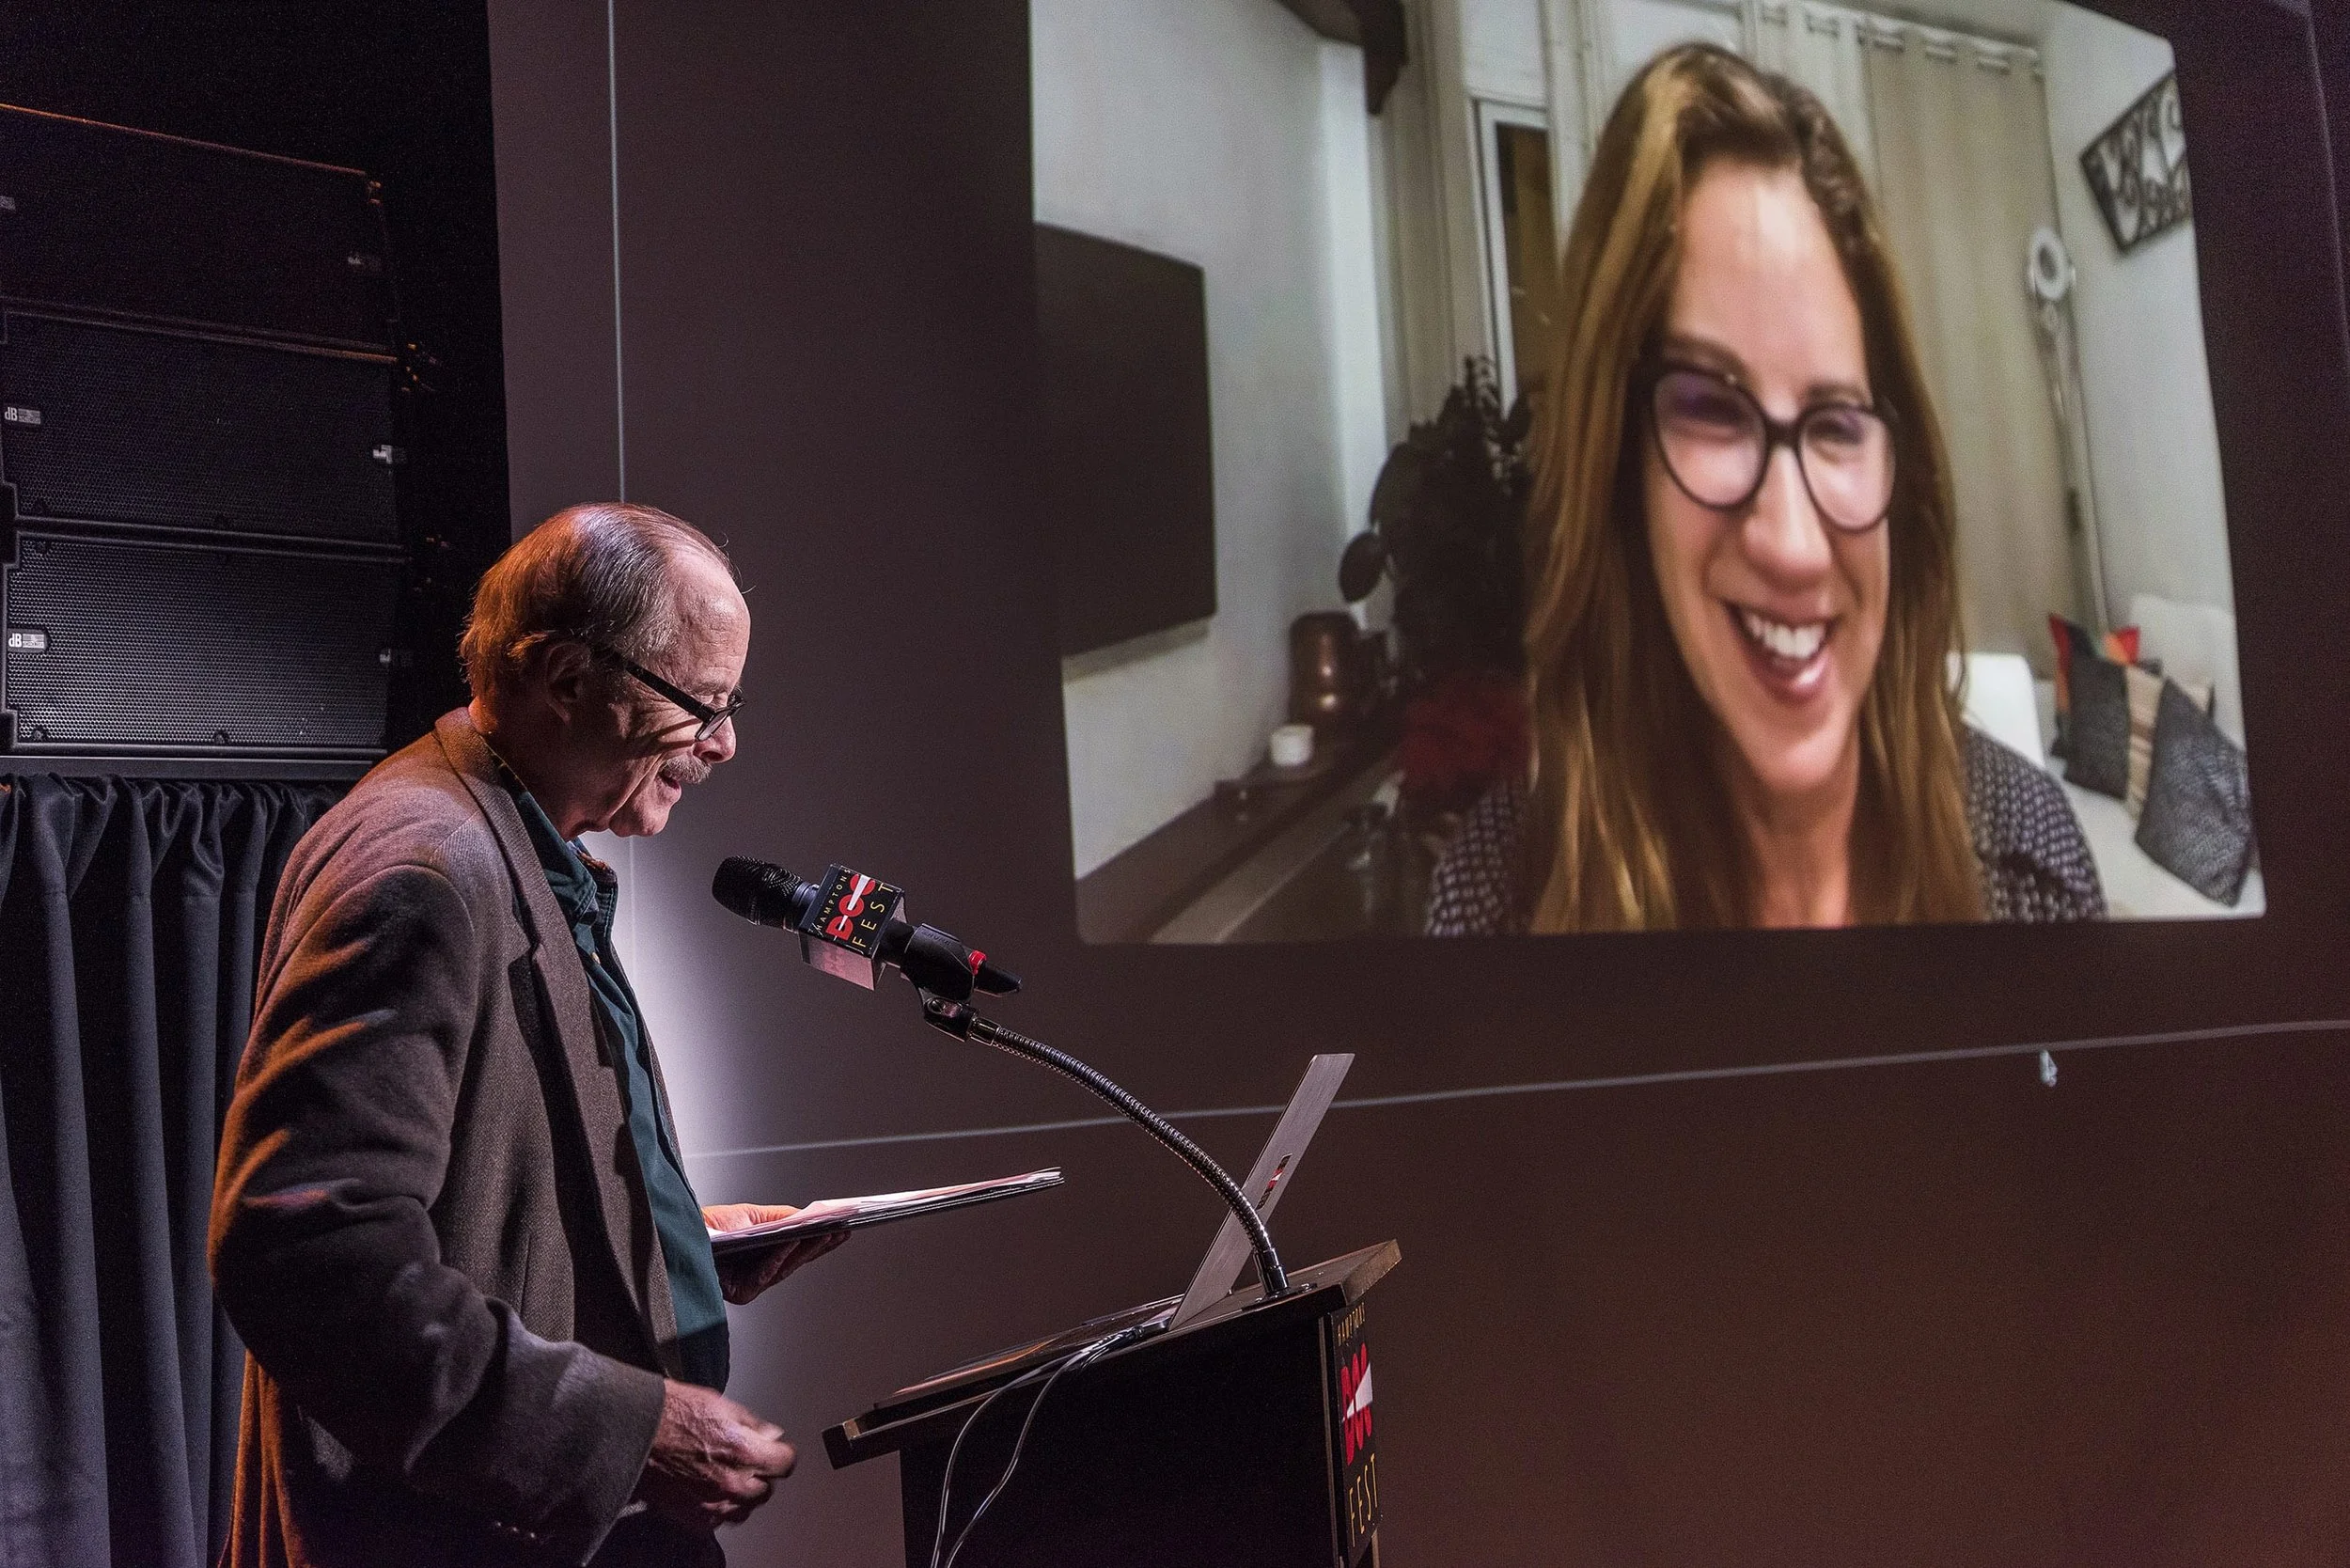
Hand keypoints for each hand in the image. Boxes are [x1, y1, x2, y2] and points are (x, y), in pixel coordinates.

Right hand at [632, 1379, 795, 1531]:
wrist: (632, 1432)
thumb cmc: (669, 1413)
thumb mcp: (720, 1404)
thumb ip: (751, 1424)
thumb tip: (770, 1434)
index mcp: (744, 1451)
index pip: (785, 1463)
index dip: (781, 1453)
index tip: (776, 1450)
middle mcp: (732, 1482)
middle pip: (767, 1489)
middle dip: (762, 1474)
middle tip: (749, 1461)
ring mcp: (712, 1503)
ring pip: (745, 1509)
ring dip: (744, 1494)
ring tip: (729, 1476)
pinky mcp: (693, 1516)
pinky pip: (719, 1519)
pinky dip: (720, 1507)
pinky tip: (711, 1490)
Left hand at [702, 1203, 848, 1304]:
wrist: (680, 1233)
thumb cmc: (709, 1225)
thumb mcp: (751, 1215)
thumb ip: (780, 1217)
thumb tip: (809, 1216)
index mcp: (764, 1255)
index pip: (799, 1250)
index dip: (822, 1241)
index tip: (843, 1229)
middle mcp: (759, 1272)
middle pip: (797, 1261)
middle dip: (821, 1246)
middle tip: (841, 1232)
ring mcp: (750, 1284)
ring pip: (785, 1269)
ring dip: (805, 1251)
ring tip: (823, 1234)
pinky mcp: (740, 1293)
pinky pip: (764, 1274)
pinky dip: (778, 1258)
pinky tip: (789, 1243)